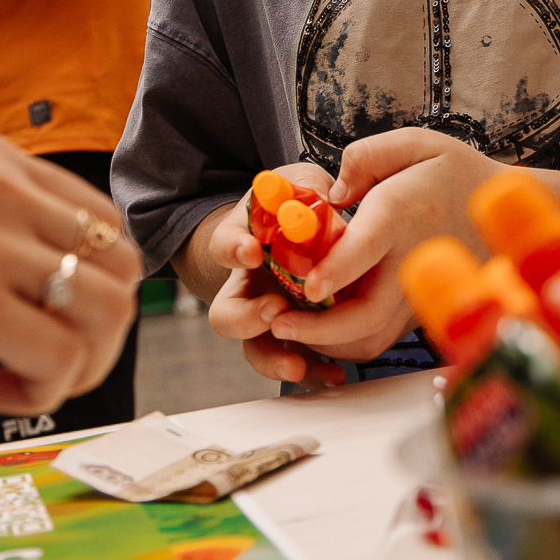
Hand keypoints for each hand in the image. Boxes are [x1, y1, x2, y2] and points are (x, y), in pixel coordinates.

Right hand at [0, 131, 140, 413]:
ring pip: (108, 309)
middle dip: (95, 328)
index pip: (94, 218)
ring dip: (77, 363)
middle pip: (119, 263)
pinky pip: (60, 355)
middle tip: (35, 363)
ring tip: (12, 383)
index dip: (82, 281)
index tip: (34, 319)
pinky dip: (45, 388)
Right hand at [199, 167, 348, 387]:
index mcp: (245, 245)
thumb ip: (310, 189)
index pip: (225, 245)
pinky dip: (314, 372)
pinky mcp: (294, 339)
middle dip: (247, 319)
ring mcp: (268, 318)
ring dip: (274, 359)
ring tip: (297, 365)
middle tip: (275, 311)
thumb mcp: (303, 185)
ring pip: (255, 349)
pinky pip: (296, 362)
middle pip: (226, 314)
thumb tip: (325, 199)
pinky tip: (334, 375)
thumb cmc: (300, 208)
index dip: (233, 249)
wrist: (306, 237)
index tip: (251, 250)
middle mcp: (248, 288)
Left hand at [265, 128, 501, 367]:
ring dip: (327, 343)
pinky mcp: (418, 312)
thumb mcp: (416, 144)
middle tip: (278, 322)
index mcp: (400, 215)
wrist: (505, 216)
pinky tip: (320, 332)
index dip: (336, 271)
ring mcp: (417, 294)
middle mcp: (409, 262)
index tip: (307, 287)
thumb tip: (332, 195)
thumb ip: (366, 157)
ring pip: (371, 338)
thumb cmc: (456, 175)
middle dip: (318, 329)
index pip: (366, 248)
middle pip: (366, 315)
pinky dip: (347, 344)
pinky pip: (380, 340)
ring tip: (288, 329)